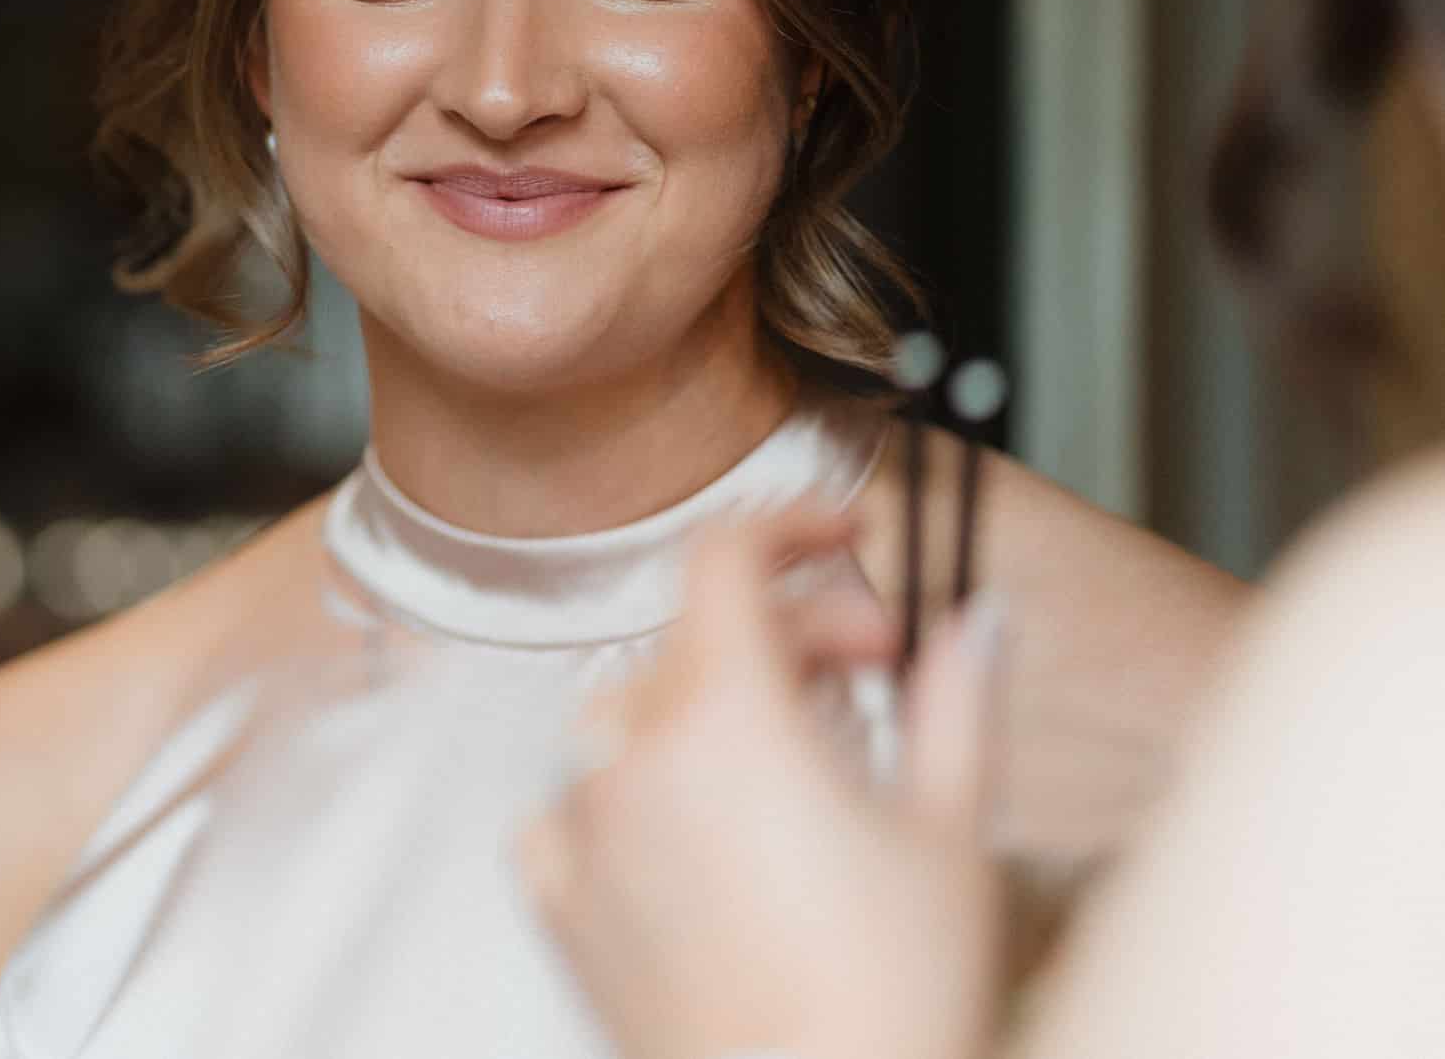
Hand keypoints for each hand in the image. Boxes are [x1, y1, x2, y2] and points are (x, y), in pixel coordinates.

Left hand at [520, 508, 1005, 1058]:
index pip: (726, 556)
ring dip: (714, 710)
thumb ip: (956, 700)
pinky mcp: (554, 899)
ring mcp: (578, 826)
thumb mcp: (950, 834)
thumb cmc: (887, 1005)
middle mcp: (629, 753)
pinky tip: (704, 837)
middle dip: (794, 634)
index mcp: (724, 714)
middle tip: (877, 673)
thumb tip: (975, 620)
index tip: (841, 534)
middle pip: (699, 635)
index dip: (788, 525)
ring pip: (637, 713)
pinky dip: (634, 793)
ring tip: (800, 769)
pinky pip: (577, 800)